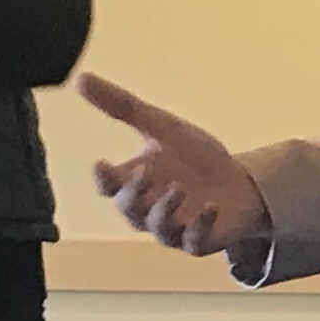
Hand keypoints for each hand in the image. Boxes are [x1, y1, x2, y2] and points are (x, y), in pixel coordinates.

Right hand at [79, 69, 271, 258]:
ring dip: (164, 210)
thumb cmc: (194, 158)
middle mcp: (148, 209)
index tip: (100, 163)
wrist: (239, 183)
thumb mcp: (161, 127)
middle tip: (144, 172)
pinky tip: (210, 208)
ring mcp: (174, 228)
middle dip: (135, 193)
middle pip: (130, 208)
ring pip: (159, 228)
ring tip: (176, 188)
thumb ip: (122, 106)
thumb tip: (80, 78)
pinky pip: (195, 242)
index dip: (103, 178)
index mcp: (134, 182)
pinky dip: (201, 226)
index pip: (108, 185)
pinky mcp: (201, 241)